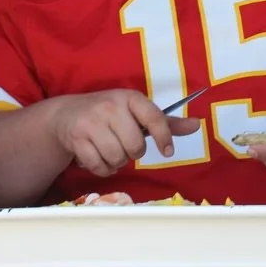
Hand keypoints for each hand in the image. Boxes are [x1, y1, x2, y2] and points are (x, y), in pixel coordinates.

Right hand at [52, 90, 201, 176]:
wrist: (67, 114)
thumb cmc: (109, 114)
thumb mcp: (136, 112)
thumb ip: (166, 122)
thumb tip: (197, 125)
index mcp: (129, 97)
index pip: (154, 117)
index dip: (164, 137)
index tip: (168, 152)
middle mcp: (110, 107)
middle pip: (135, 146)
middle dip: (134, 152)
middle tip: (126, 144)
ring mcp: (91, 123)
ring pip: (117, 158)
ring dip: (117, 161)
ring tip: (111, 150)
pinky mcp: (77, 139)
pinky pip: (100, 166)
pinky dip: (103, 168)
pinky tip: (99, 157)